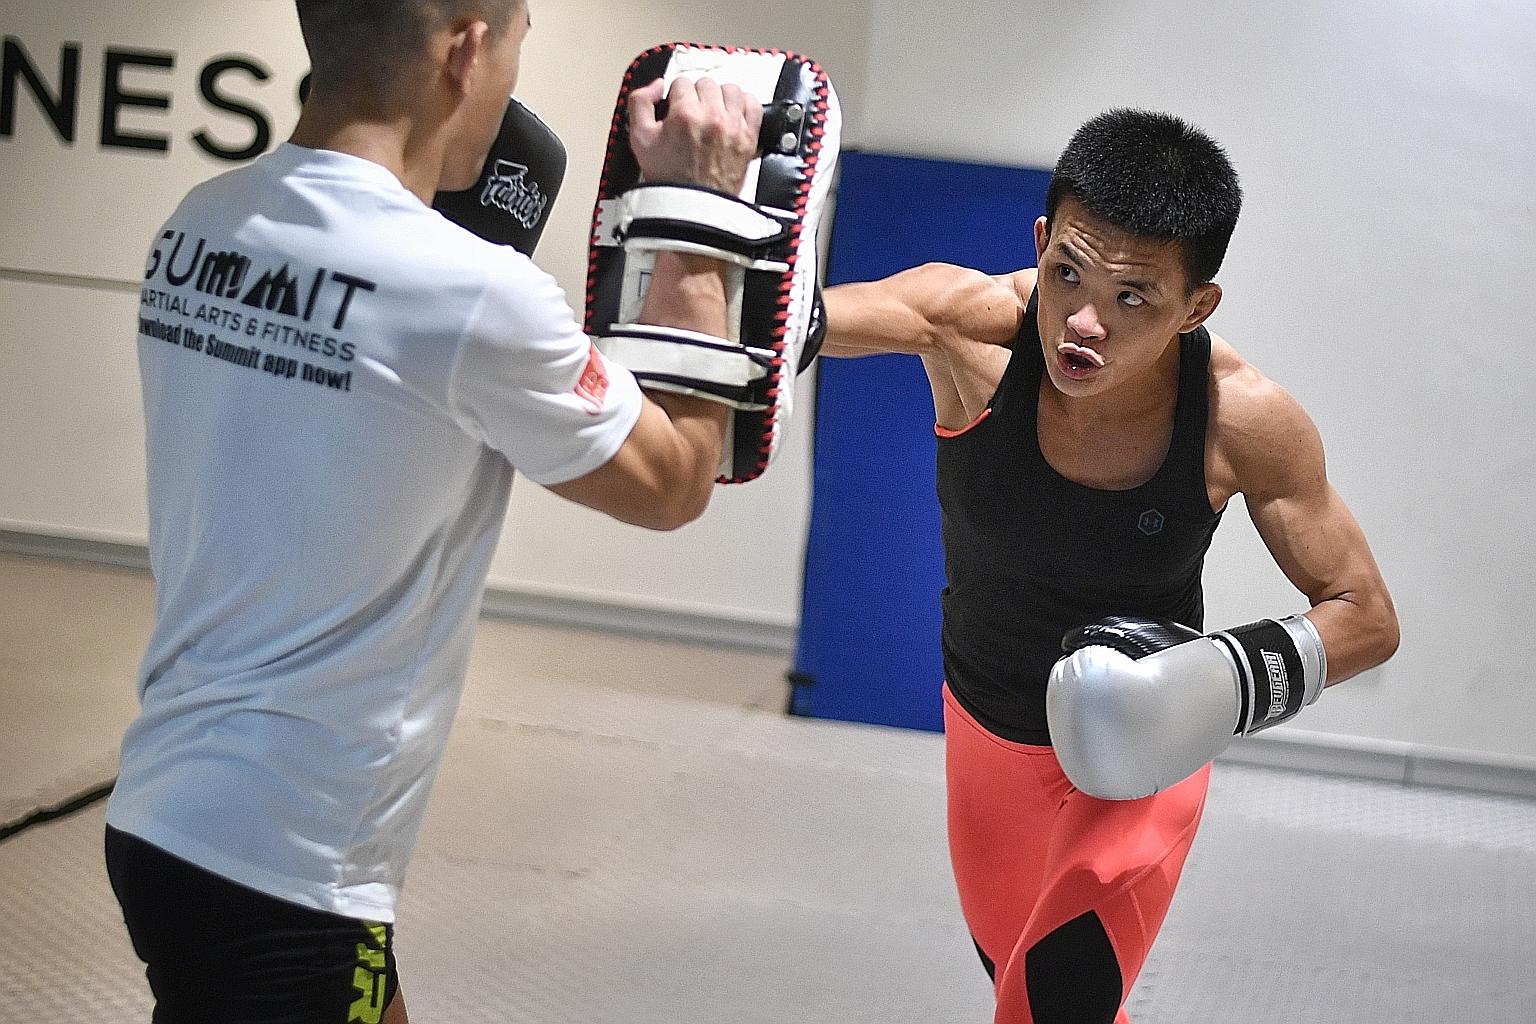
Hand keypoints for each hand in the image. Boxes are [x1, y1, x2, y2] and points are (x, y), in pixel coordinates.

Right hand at [627, 76, 762, 193]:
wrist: (693, 205)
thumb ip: (640, 102)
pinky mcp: (749, 137)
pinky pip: (753, 104)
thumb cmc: (669, 178)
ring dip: (720, 97)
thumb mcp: (639, 138)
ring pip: (730, 89)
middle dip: (696, 96)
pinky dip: (743, 104)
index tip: (676, 110)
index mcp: (685, 114)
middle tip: (692, 114)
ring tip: (712, 112)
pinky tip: (732, 114)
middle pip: (706, 84)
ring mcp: (734, 126)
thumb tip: (657, 85)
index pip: (681, 82)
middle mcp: (712, 116)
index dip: (676, 96)